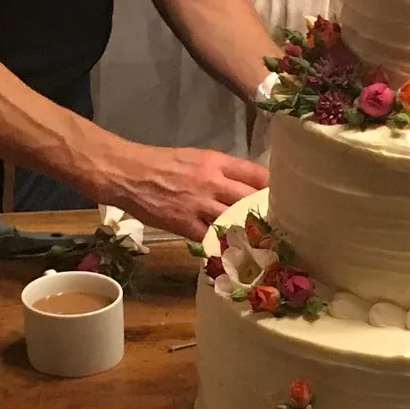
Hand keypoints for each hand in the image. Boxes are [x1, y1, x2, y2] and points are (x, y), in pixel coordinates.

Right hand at [106, 146, 266, 241]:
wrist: (128, 174)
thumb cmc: (161, 163)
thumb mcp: (195, 157)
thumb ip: (220, 171)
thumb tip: (243, 187)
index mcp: (215, 162)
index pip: (256, 174)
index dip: (271, 188)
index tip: (281, 197)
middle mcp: (212, 182)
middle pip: (250, 200)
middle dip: (265, 212)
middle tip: (276, 223)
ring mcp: (199, 205)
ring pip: (234, 222)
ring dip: (247, 232)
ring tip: (261, 241)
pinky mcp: (185, 225)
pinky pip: (211, 239)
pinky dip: (222, 245)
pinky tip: (232, 251)